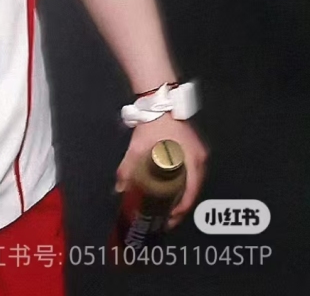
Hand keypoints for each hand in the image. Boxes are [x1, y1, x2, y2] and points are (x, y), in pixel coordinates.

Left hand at [117, 113, 206, 228]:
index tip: (170, 220)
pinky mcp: (193, 150)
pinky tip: (170, 188)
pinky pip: (191, 173)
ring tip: (167, 206)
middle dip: (180, 206)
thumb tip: (120, 188)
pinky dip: (182, 184)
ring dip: (181, 195)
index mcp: (193, 161)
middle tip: (166, 217)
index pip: (191, 194)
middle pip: (193, 191)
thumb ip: (128, 169)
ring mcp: (198, 154)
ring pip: (193, 182)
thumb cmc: (153, 124)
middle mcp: (200, 160)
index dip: (180, 210)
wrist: (159, 101)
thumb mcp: (138, 148)